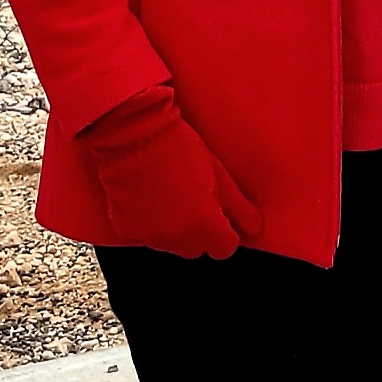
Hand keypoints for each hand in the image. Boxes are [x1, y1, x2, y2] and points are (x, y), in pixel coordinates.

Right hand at [75, 84, 256, 259]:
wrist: (133, 133)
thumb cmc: (180, 149)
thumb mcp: (219, 175)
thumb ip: (240, 209)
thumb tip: (255, 228)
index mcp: (204, 227)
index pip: (224, 248)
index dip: (225, 231)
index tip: (219, 213)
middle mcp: (176, 239)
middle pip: (196, 248)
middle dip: (199, 230)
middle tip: (193, 198)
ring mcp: (148, 237)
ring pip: (169, 243)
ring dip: (173, 228)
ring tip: (169, 194)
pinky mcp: (126, 229)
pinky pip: (143, 236)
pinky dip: (147, 223)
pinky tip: (148, 197)